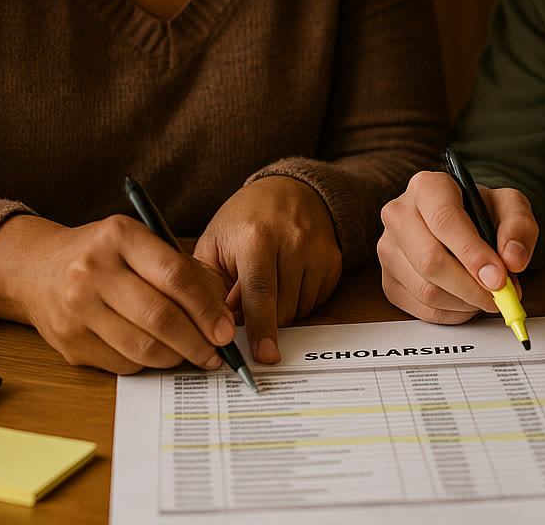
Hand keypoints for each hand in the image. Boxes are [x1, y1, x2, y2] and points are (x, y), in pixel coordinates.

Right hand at [0, 214, 237, 374]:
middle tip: (217, 352)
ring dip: (177, 357)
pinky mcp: (69, 342)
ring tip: (194, 355)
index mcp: (119, 236)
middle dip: (198, 341)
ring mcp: (77, 308)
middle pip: (160, 316)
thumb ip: (182, 270)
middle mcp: (93, 269)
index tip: (226, 329)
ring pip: (142, 346)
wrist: (37, 269)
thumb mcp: (140, 243)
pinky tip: (161, 354)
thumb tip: (221, 312)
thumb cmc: (104, 256)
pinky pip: (123, 362)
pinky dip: (150, 363)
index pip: (175, 275)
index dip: (207, 307)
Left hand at [192, 176, 342, 364]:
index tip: (265, 356)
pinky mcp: (334, 261)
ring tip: (269, 281)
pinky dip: (299, 300)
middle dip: (263, 319)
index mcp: (255, 237)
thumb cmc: (244, 220)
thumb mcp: (214, 244)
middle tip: (246, 300)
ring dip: (281, 310)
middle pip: (282, 309)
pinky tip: (287, 277)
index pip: (260, 292)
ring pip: (300, 310)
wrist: (288, 189)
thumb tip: (221, 330)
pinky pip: (316, 302)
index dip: (261, 328)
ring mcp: (318, 251)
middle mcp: (292, 242)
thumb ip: (211, 288)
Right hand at [378, 170, 538, 323]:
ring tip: (487, 294)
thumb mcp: (510, 206)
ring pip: (426, 290)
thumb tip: (513, 259)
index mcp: (426, 186)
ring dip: (466, 302)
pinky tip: (468, 300)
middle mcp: (399, 215)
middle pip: (430, 260)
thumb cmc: (483, 212)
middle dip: (471, 286)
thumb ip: (519, 227)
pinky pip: (422, 309)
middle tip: (500, 295)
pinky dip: (454, 313)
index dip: (472, 253)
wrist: (464, 224)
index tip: (498, 278)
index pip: (444, 220)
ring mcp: (389, 250)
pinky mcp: (389, 281)